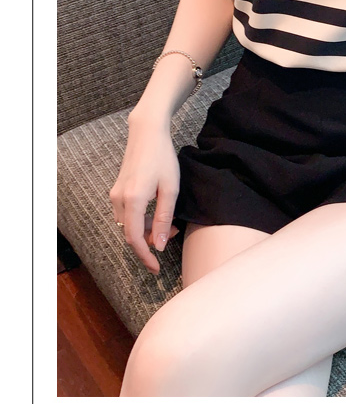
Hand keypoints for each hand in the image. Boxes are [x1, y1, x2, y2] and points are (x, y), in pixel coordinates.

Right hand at [109, 119, 180, 274]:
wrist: (147, 134)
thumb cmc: (163, 158)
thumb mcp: (170, 189)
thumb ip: (164, 218)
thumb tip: (159, 244)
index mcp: (133, 201)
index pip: (135, 239)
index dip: (146, 257)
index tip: (156, 268)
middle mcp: (119, 200)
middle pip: (131, 234)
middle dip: (151, 241)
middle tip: (172, 234)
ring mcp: (116, 195)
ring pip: (129, 225)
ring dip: (147, 230)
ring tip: (169, 222)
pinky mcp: (117, 190)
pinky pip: (127, 214)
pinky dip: (142, 220)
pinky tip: (158, 212)